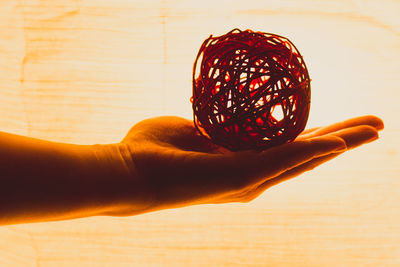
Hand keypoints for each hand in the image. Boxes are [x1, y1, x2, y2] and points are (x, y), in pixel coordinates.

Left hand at [117, 115, 383, 213]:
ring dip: (340, 143)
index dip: (318, 138)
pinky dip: (312, 150)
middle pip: (306, 156)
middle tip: (375, 127)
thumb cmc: (152, 150)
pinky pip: (283, 159)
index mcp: (240, 165)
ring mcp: (248, 178)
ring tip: (373, 130)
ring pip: (304, 158)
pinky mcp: (240, 176)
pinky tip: (339, 141)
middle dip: (342, 140)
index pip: (288, 149)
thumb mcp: (190, 130)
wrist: (128, 170)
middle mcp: (251, 176)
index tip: (341, 125)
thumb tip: (220, 121)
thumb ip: (212, 129)